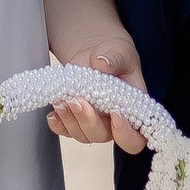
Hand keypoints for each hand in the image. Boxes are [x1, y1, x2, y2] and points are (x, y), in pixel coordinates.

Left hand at [47, 19, 148, 152]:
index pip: (136, 137)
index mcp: (133, 110)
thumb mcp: (120, 52)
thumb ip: (115, 59)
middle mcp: (114, 122)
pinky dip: (58, 123)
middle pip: (102, 135)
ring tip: (61, 101)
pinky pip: (65, 130)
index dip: (126, 134)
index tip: (115, 113)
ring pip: (82, 134)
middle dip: (88, 121)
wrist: (95, 55)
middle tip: (77, 101)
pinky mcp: (76, 119)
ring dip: (69, 120)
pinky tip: (53, 112)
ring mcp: (94, 122)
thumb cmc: (115, 56)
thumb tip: (103, 63)